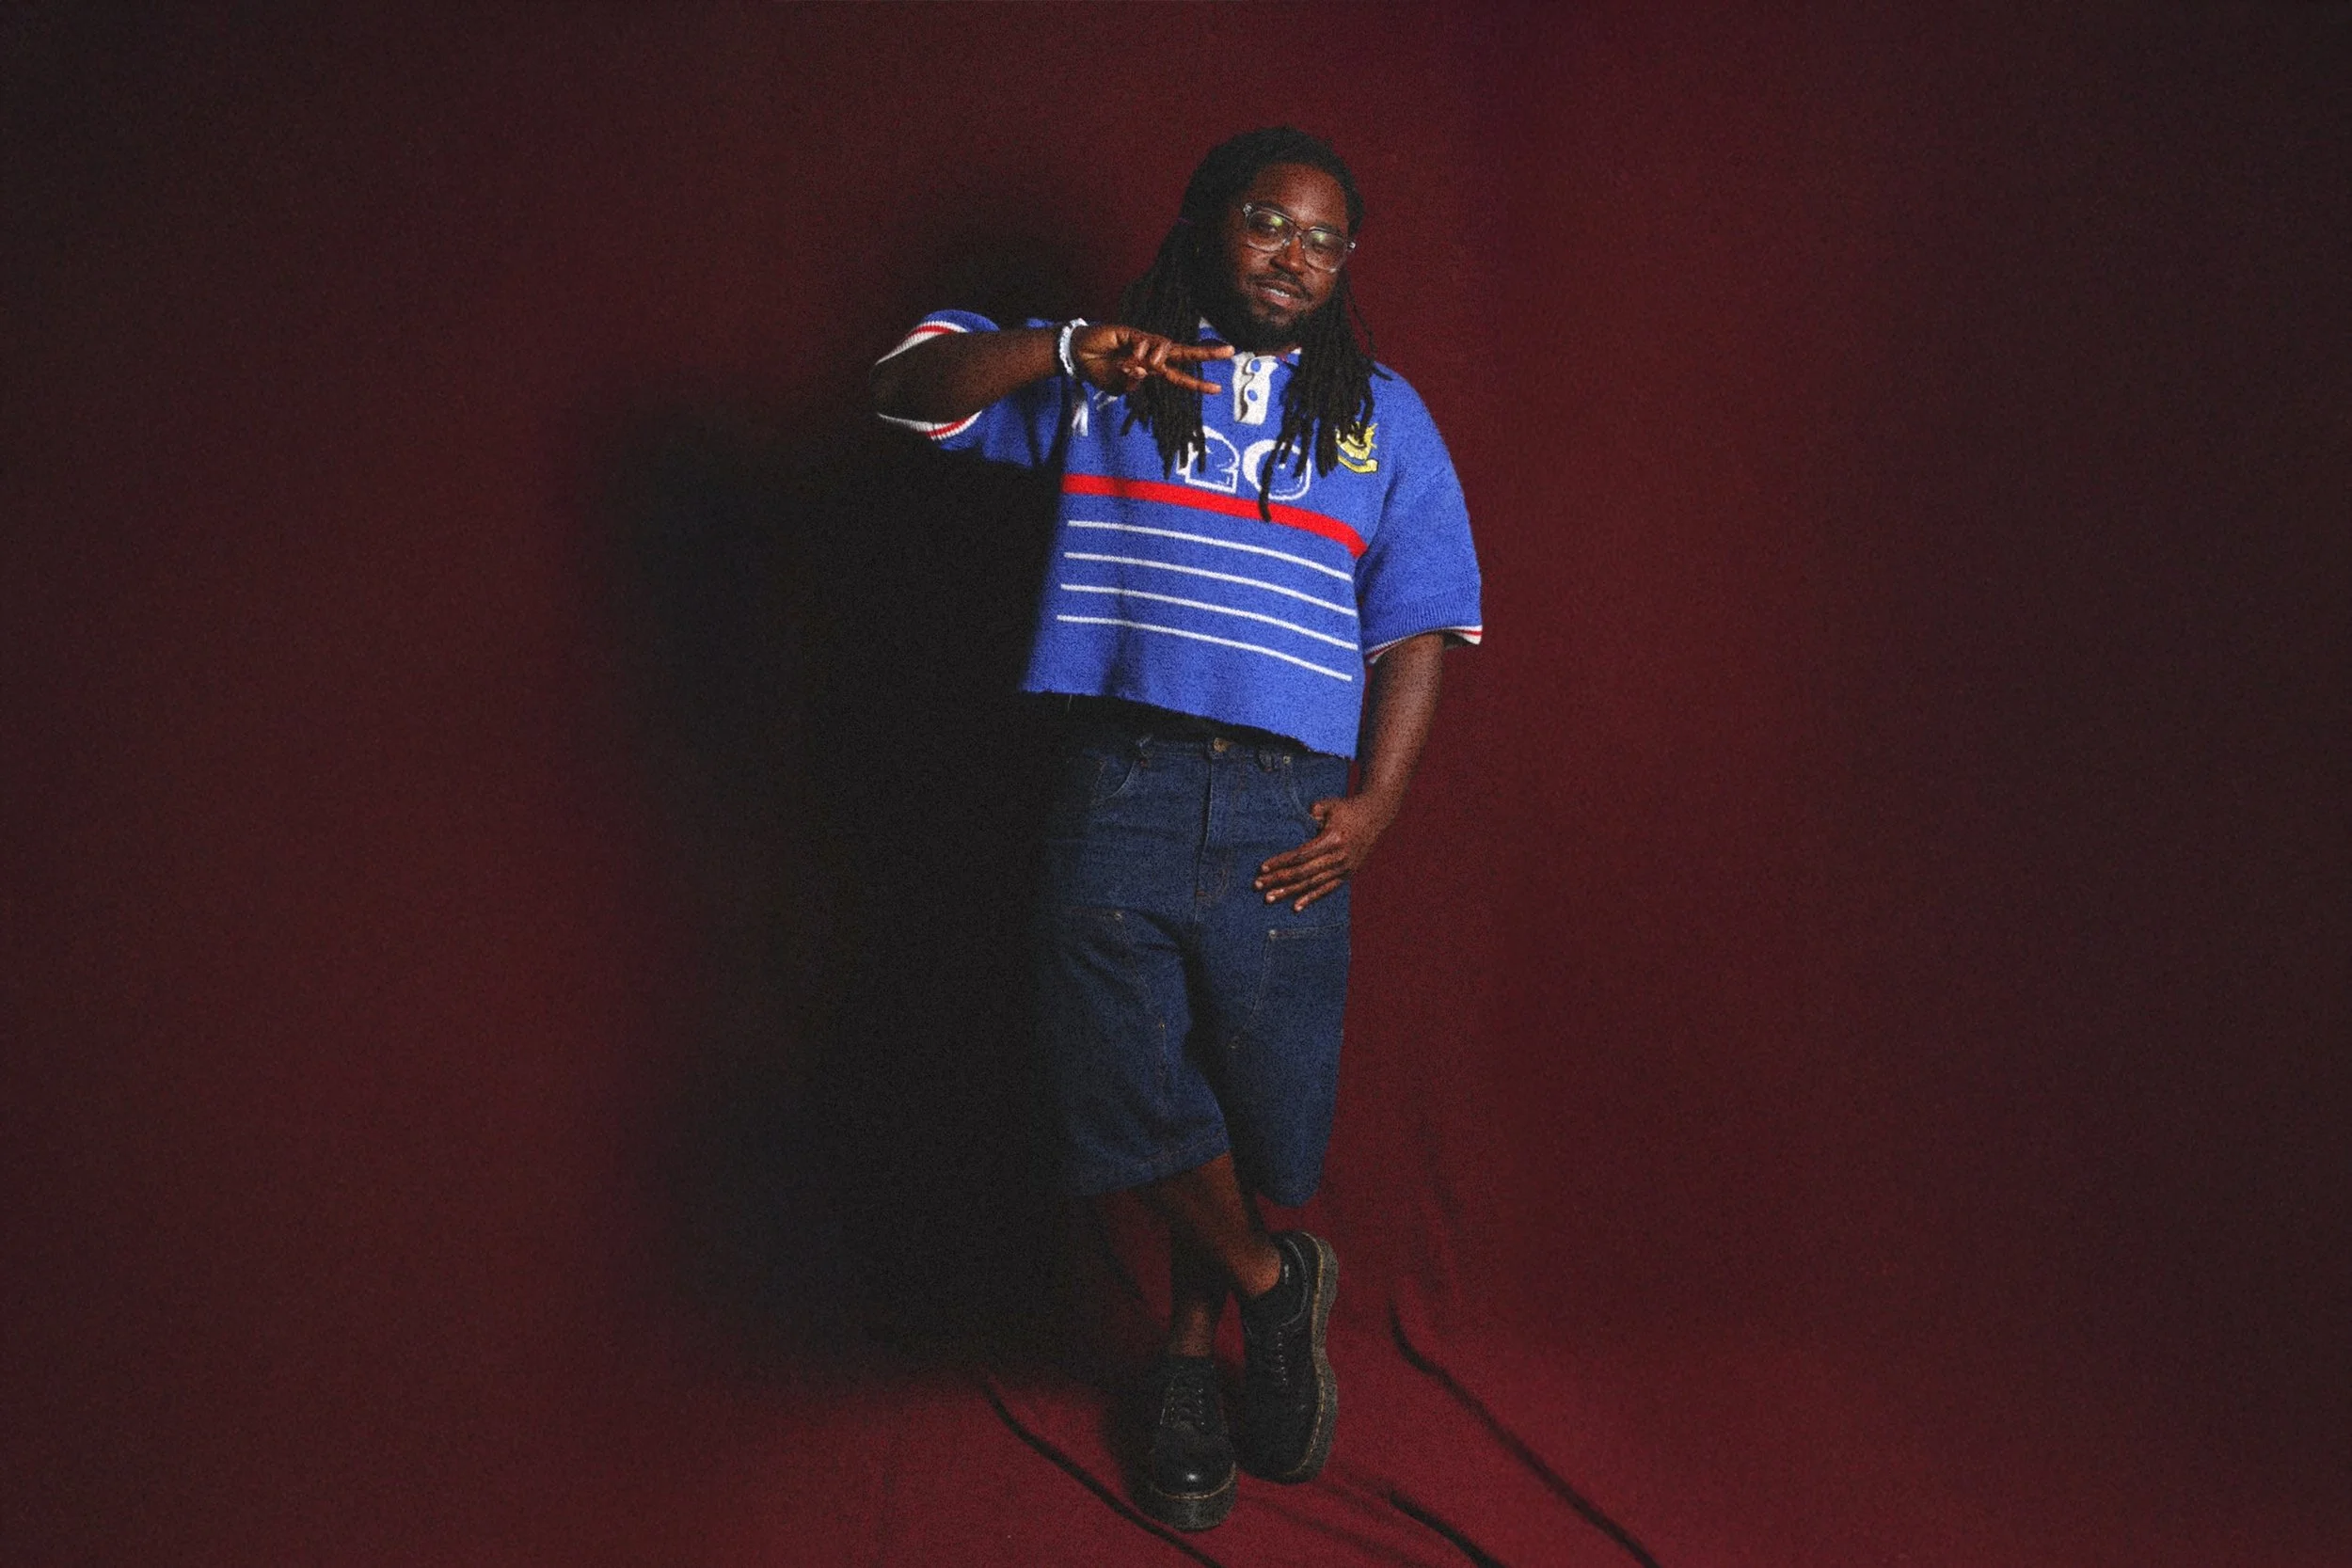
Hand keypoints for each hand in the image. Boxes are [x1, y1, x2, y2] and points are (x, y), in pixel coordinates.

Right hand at [1071, 324, 1231, 396]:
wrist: (1078, 356)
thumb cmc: (1098, 371)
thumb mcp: (1118, 388)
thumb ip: (1133, 384)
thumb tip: (1146, 370)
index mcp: (1151, 371)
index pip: (1179, 377)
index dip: (1197, 383)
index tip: (1217, 389)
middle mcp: (1152, 355)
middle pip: (1184, 353)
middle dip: (1207, 352)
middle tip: (1230, 351)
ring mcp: (1145, 342)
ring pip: (1166, 350)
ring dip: (1154, 362)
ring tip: (1130, 366)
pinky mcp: (1135, 332)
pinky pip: (1147, 346)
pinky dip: (1138, 356)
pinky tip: (1125, 358)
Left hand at [1254, 793, 1395, 911]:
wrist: (1375, 817)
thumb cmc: (1347, 808)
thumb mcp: (1330, 804)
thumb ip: (1314, 811)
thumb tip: (1299, 821)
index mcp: (1333, 840)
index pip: (1301, 855)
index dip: (1281, 862)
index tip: (1263, 868)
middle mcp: (1339, 857)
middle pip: (1303, 873)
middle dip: (1278, 880)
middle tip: (1258, 886)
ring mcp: (1344, 868)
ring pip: (1312, 884)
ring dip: (1289, 892)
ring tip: (1269, 898)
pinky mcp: (1348, 874)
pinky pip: (1327, 890)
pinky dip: (1311, 899)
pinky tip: (1295, 907)